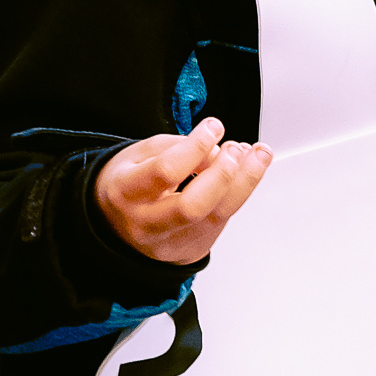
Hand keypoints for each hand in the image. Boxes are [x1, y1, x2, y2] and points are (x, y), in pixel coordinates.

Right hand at [95, 117, 269, 263]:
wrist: (116, 226)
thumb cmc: (129, 185)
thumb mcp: (141, 154)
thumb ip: (179, 147)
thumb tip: (219, 152)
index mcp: (127, 193)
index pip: (165, 172)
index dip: (196, 147)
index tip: (214, 127)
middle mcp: (147, 224)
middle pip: (193, 206)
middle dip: (222, 173)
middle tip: (236, 148)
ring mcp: (171, 242)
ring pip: (216, 216)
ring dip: (245, 181)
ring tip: (259, 154)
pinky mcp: (192, 248)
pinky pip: (223, 220)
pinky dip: (239, 192)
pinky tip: (247, 171)